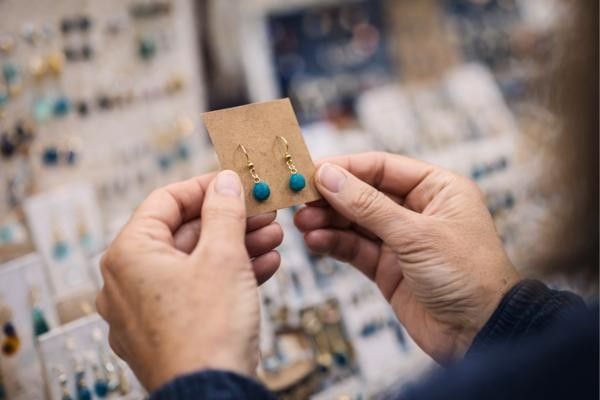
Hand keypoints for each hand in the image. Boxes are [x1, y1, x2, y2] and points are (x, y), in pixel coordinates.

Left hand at [96, 171, 282, 390]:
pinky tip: (267, 265)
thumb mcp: (223, 256)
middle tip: (264, 212)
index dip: (205, 187)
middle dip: (231, 221)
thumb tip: (225, 181)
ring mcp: (146, 309)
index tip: (235, 182)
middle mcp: (129, 280)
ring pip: (195, 263)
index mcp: (129, 254)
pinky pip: (197, 290)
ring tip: (274, 237)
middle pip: (184, 233)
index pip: (165, 201)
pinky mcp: (167, 330)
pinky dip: (229, 276)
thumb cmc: (208, 331)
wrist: (213, 396)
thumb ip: (223, 212)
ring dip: (237, 247)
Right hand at [295, 152, 519, 362]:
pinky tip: (315, 241)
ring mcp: (401, 240)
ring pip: (355, 222)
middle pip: (364, 194)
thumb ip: (368, 205)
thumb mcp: (416, 234)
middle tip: (300, 200)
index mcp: (437, 189)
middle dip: (332, 197)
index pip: (382, 167)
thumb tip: (329, 176)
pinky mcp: (388, 268)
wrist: (481, 336)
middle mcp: (418, 210)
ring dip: (328, 221)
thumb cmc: (467, 276)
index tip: (312, 171)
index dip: (345, 167)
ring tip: (302, 223)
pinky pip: (355, 249)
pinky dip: (334, 244)